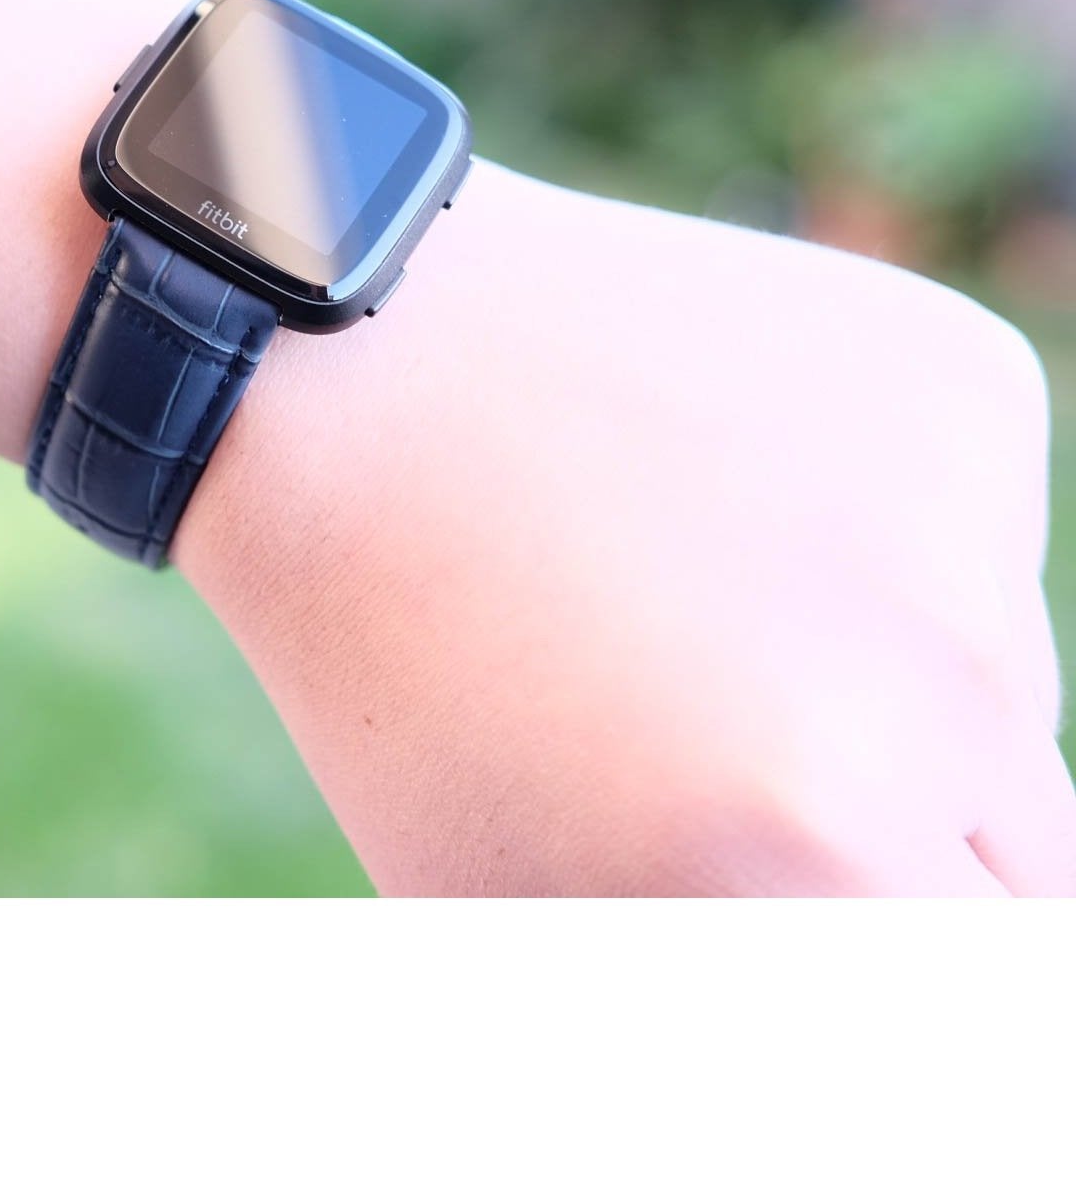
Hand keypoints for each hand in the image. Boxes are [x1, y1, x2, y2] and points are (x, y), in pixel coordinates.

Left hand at [181, 163, 1073, 894]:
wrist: (352, 376)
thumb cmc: (400, 664)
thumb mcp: (509, 894)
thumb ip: (710, 970)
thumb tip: (805, 940)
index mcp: (823, 851)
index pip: (980, 982)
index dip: (883, 937)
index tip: (809, 896)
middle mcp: (947, 686)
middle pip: (1029, 861)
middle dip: (901, 848)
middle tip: (746, 763)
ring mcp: (963, 512)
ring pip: (997, 687)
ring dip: (890, 688)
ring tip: (693, 598)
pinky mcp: (966, 383)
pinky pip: (969, 532)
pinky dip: (883, 535)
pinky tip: (725, 475)